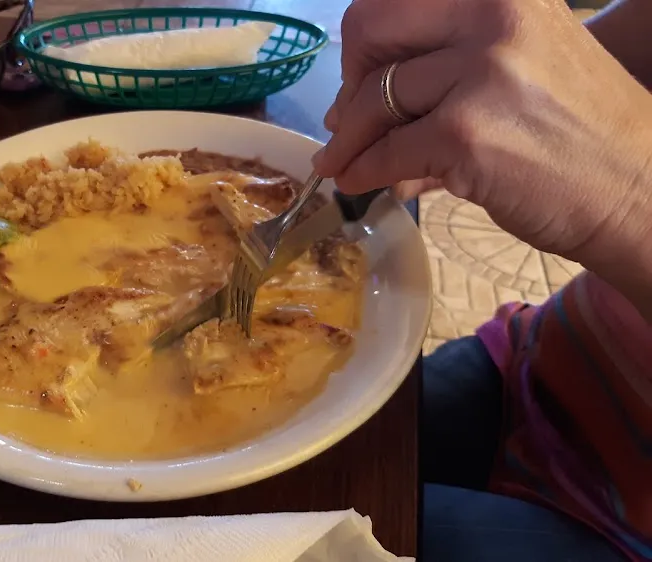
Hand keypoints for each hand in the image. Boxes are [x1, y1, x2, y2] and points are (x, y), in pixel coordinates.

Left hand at [312, 0, 651, 263]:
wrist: (636, 190)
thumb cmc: (575, 131)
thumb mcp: (517, 63)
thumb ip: (439, 68)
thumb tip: (348, 105)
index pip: (393, 2)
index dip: (367, 45)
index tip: (366, 80)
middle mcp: (492, 15)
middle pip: (370, 31)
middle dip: (349, 81)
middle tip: (350, 121)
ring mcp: (480, 73)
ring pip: (371, 100)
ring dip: (348, 140)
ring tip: (343, 163)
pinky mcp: (466, 134)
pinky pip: (385, 153)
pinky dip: (363, 172)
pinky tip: (359, 183)